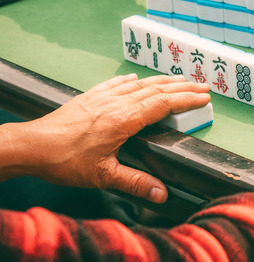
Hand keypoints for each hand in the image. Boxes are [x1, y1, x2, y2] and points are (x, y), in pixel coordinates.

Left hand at [7, 74, 209, 202]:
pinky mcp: (88, 97)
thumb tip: (161, 193)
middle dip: (183, 87)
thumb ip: (135, 183)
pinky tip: (134, 78)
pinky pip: (115, 83)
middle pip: (157, 90)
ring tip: (179, 79)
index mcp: (125, 119)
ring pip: (139, 84)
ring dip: (162, 80)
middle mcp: (116, 103)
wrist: (31, 147)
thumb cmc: (64, 161)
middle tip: (203, 86)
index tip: (204, 98)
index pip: (164, 104)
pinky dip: (130, 79)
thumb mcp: (103, 176)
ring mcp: (102, 97)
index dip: (187, 100)